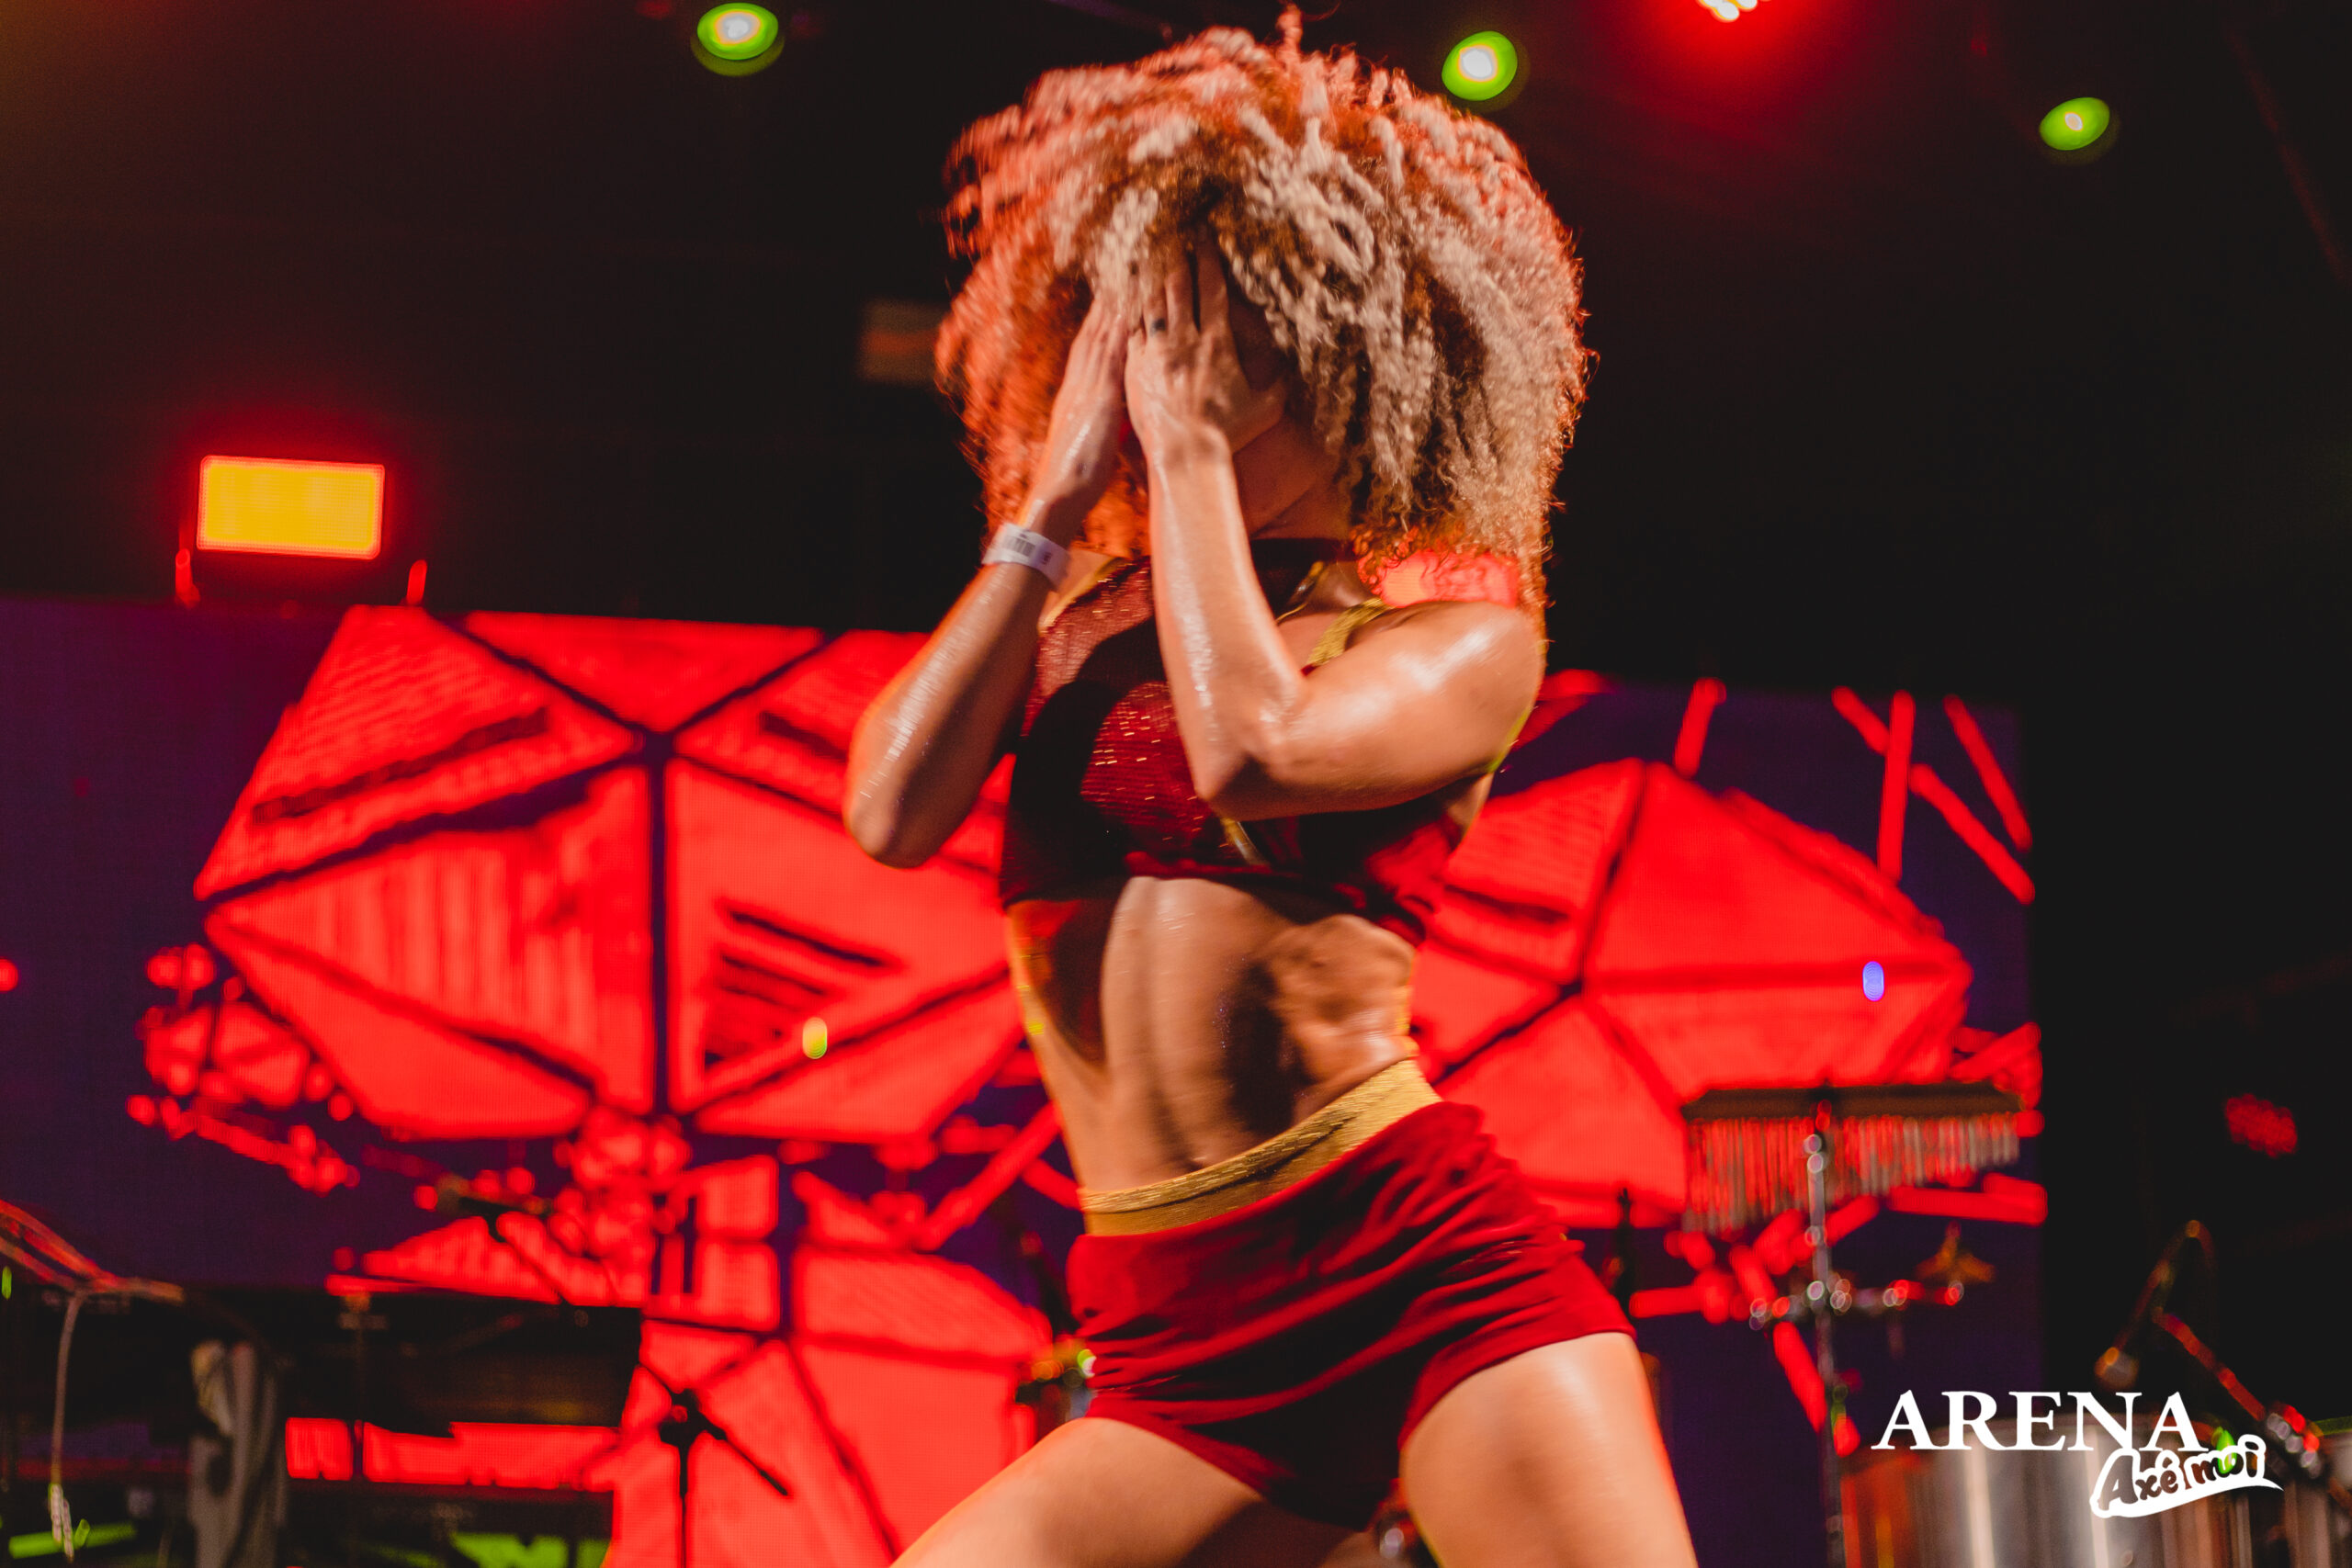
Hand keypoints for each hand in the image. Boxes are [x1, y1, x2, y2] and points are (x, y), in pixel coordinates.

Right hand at [1027, 293, 1131, 536]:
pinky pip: (1111, 355)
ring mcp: (1087, 388)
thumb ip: (1098, 423)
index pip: (1087, 349)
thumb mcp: (1087, 442)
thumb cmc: (1074, 478)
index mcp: (1074, 395)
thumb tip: (1109, 418)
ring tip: (1129, 277)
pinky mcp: (1099, 397)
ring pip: (1101, 337)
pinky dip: (1120, 330)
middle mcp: (1078, 384)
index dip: (1097, 323)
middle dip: (1106, 304)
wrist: (1059, 492)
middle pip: (1093, 334)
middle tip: (1120, 273)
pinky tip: (1133, 309)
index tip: (1109, 298)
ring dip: (1115, 306)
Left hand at [1124, 247, 1288, 473]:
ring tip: (1146, 255)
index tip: (1203, 236)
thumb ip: (1279, 384)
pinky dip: (1128, 307)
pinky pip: (1130, 328)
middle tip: (1170, 234)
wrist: (1185, 453)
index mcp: (1217, 343)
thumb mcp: (1265, 408)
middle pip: (1178, 285)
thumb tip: (1294, 370)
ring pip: (1151, 301)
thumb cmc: (1228, 434)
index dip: (1208, 259)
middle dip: (1175, 256)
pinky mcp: (1134, 366)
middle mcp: (1185, 340)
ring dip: (1150, 276)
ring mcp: (1156, 351)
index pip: (1212, 289)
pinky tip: (1125, 294)